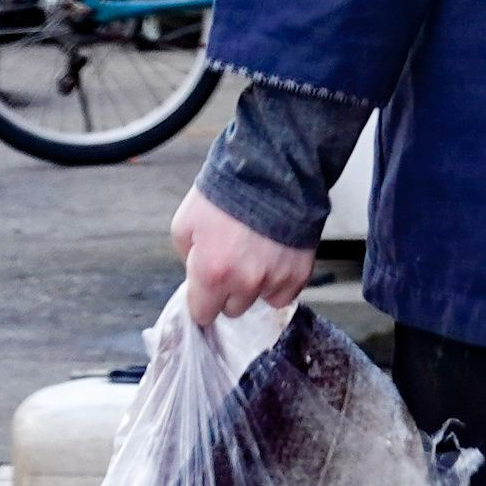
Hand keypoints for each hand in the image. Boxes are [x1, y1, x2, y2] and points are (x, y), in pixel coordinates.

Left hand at [171, 188, 315, 325]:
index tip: (205, 291)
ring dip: (255, 285)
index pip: (202, 314)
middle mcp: (245, 283)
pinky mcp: (299, 275)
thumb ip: (189, 259)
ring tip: (256, 254)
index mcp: (211, 273)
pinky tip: (274, 258)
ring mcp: (275, 280)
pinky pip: (284, 294)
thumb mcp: (185, 224)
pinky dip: (279, 282)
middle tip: (232, 262)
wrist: (271, 171)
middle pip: (232, 310)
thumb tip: (198, 277)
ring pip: (260, 301)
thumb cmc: (226, 194)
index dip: (202, 300)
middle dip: (229, 291)